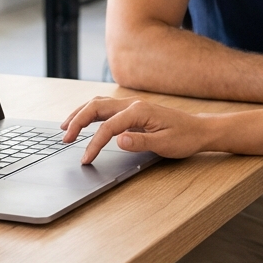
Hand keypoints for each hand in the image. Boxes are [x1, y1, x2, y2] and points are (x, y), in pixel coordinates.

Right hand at [60, 96, 212, 163]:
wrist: (198, 130)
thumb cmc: (184, 137)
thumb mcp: (165, 143)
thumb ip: (140, 141)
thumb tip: (118, 140)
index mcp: (139, 111)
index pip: (108, 127)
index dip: (94, 143)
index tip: (85, 159)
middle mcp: (132, 104)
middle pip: (96, 107)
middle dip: (77, 121)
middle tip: (64, 138)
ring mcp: (131, 105)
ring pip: (98, 104)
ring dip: (80, 114)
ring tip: (65, 127)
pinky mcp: (132, 110)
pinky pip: (106, 108)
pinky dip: (90, 113)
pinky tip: (83, 121)